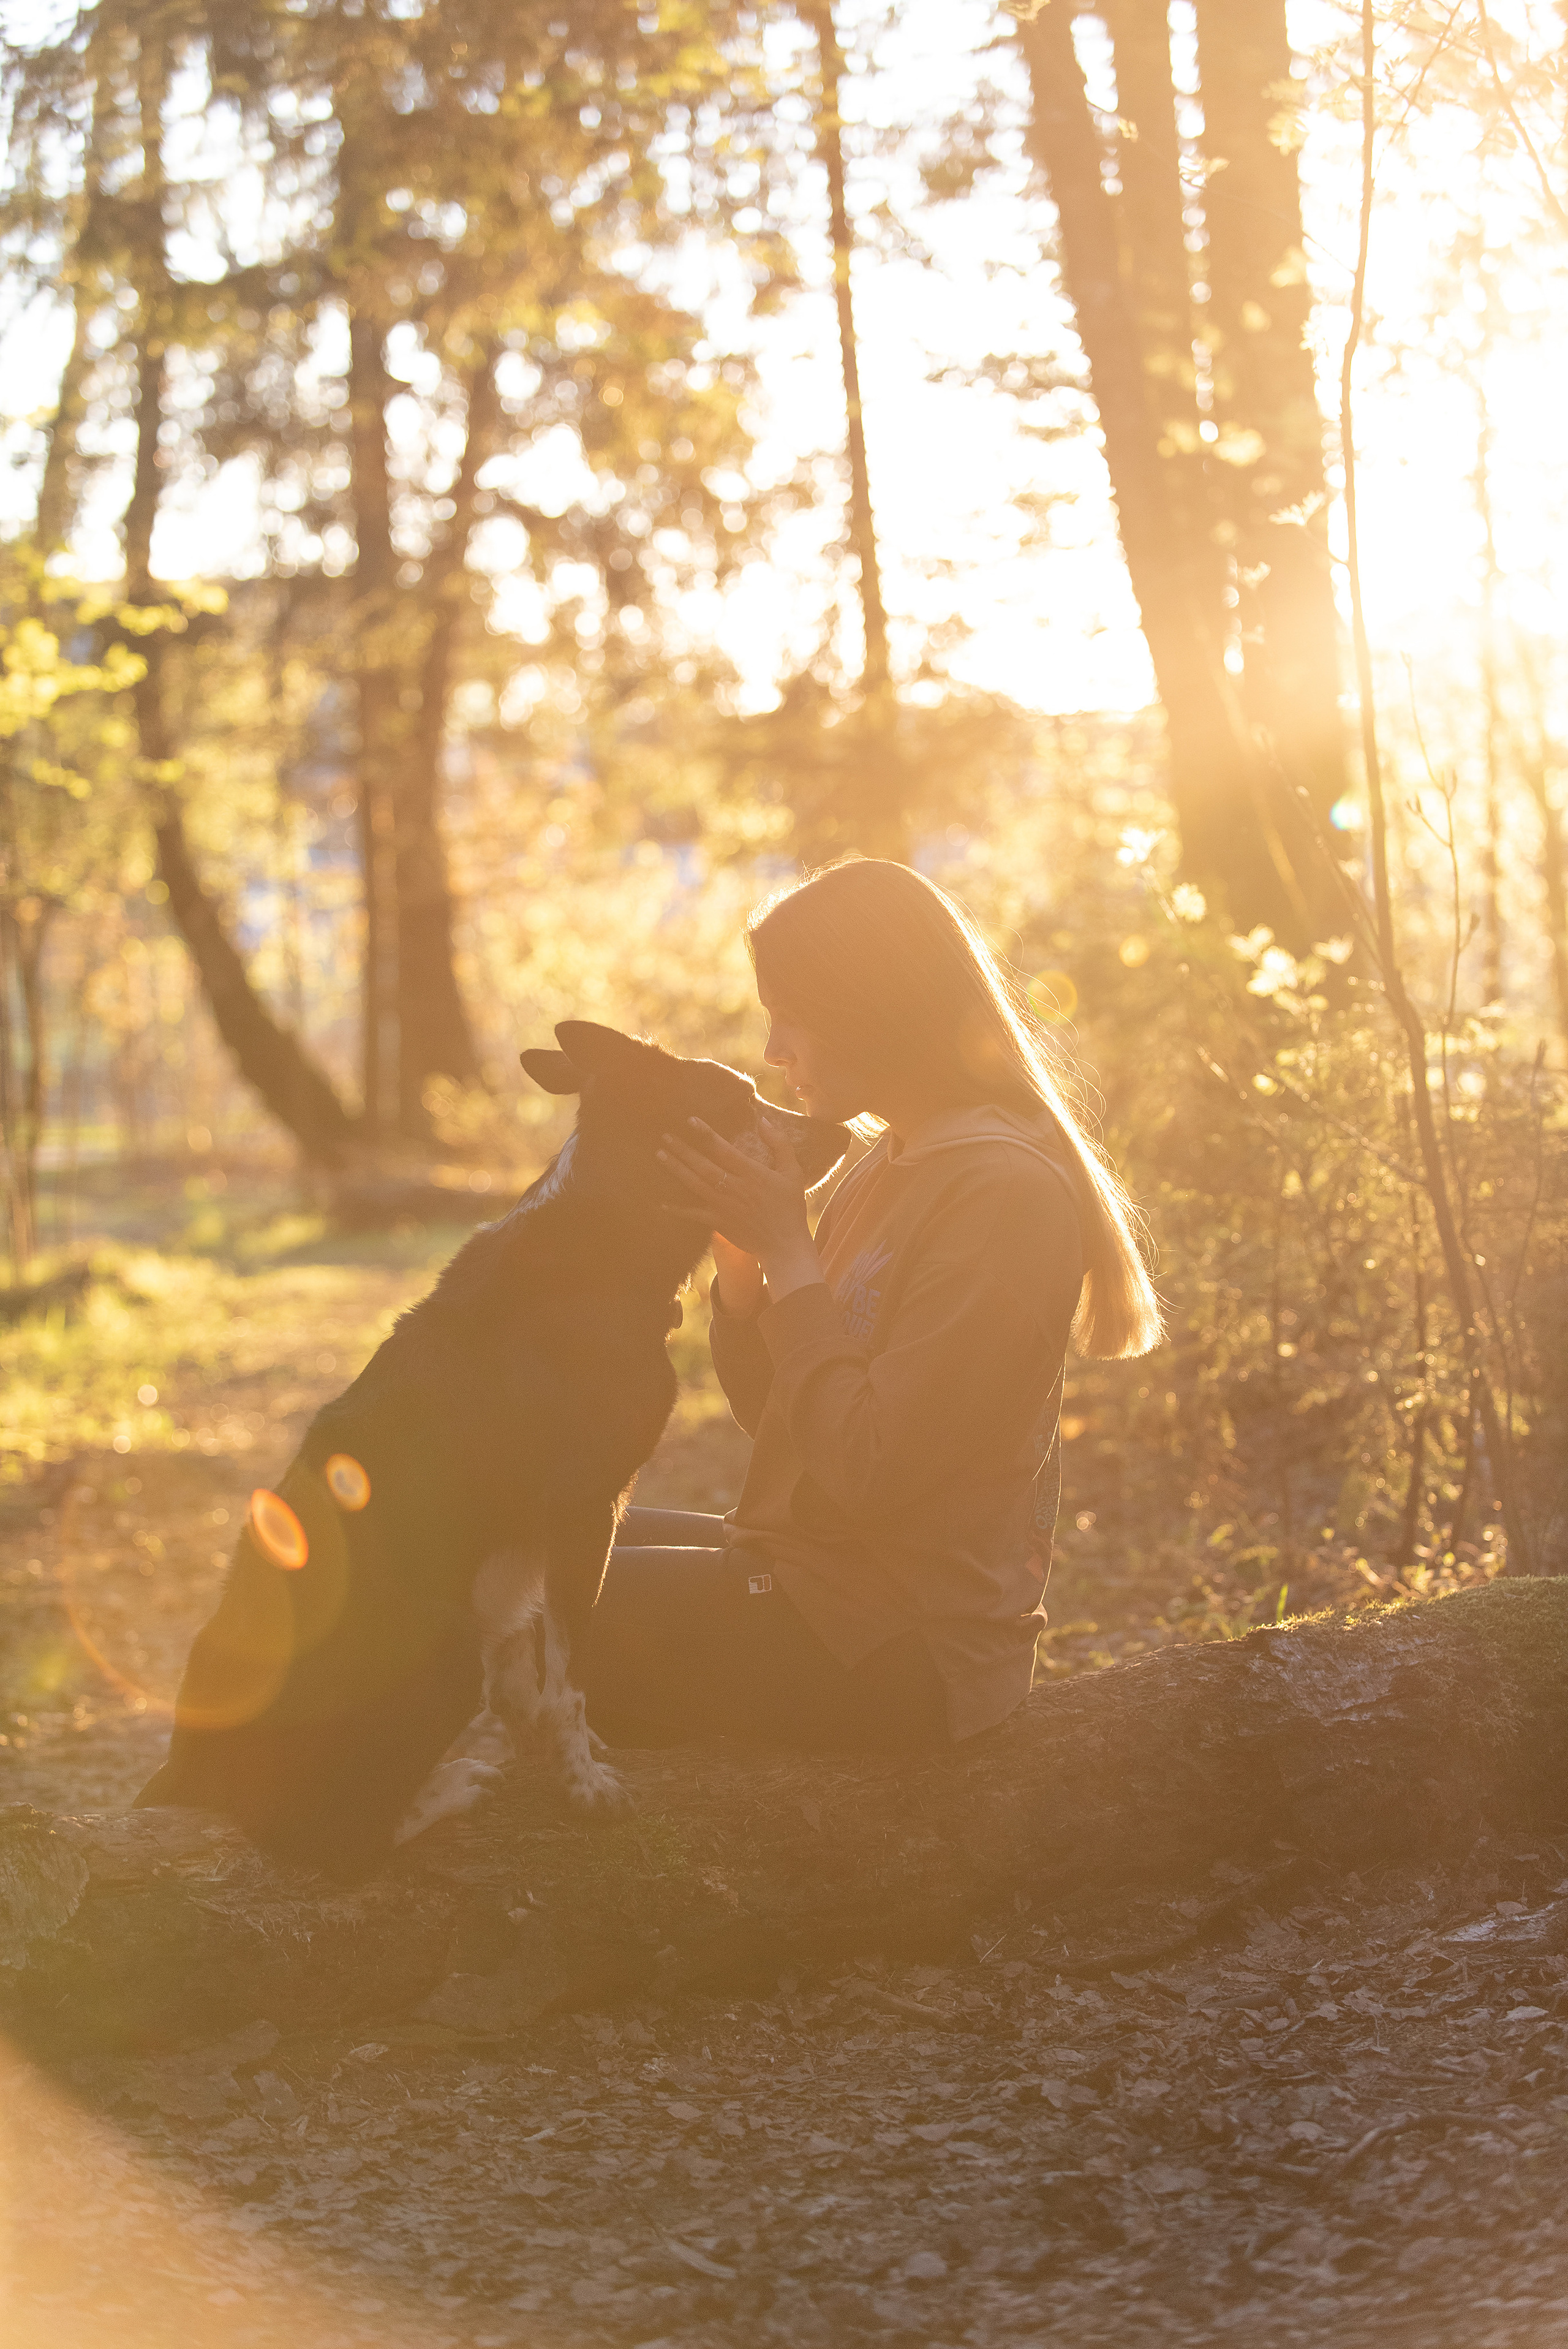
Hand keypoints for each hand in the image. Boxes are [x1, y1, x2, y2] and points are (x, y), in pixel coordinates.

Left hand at [658, 1116, 822, 1303]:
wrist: (784, 1245)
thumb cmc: (790, 1206)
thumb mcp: (793, 1172)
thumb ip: (780, 1144)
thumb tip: (764, 1120)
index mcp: (751, 1173)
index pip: (723, 1149)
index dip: (706, 1134)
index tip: (690, 1121)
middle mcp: (734, 1187)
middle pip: (703, 1165)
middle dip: (682, 1150)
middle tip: (665, 1136)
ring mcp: (723, 1206)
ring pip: (695, 1184)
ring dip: (676, 1169)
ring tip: (661, 1155)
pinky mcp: (718, 1222)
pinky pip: (693, 1214)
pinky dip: (677, 1209)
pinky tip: (661, 1202)